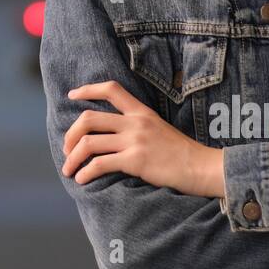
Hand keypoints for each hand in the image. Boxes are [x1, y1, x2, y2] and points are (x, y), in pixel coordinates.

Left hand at [61, 80, 224, 196]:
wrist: (201, 167)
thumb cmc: (180, 153)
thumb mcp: (158, 128)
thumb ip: (136, 126)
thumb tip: (111, 135)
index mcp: (141, 111)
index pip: (111, 89)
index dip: (87, 89)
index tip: (72, 95)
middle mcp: (135, 122)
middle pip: (89, 118)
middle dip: (71, 134)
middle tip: (66, 148)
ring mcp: (135, 140)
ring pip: (89, 142)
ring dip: (73, 157)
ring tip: (68, 169)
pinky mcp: (135, 161)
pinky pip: (100, 164)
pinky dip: (85, 172)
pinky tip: (82, 179)